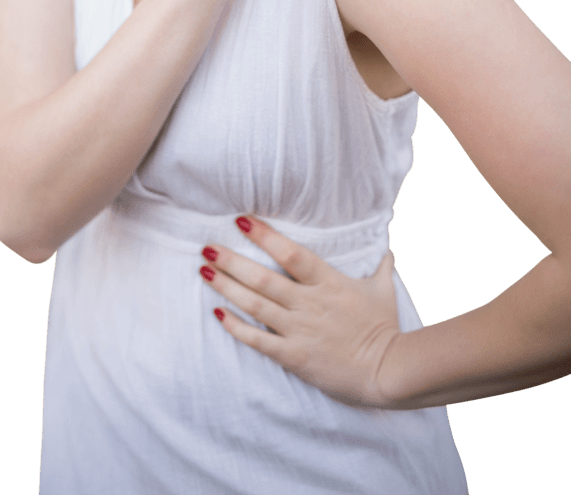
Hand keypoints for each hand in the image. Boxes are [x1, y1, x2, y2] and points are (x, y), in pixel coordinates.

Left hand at [199, 215, 401, 408]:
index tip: (241, 221)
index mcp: (328, 282)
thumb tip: (388, 248)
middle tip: (207, 246)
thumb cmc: (385, 328)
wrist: (388, 371)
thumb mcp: (383, 290)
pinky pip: (258, 340)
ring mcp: (300, 330)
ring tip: (204, 271)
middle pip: (263, 278)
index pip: (291, 253)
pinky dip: (236, 327)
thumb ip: (381, 265)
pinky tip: (217, 314)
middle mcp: (309, 303)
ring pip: (255, 305)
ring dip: (227, 287)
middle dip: (232, 261)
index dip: (264, 236)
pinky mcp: (294, 356)